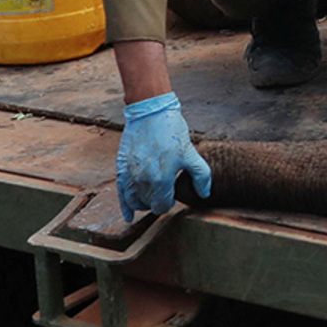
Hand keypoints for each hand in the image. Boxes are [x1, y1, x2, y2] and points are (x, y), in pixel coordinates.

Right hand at [116, 92, 211, 221]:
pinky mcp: (121, 168)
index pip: (162, 206)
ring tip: (152, 195)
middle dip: (157, 201)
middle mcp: (142, 181)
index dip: (169, 202)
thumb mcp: (191, 153)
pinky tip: (129, 216)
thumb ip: (201, 176)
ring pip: (135, 201)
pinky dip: (125, 206)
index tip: (173, 192)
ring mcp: (130, 175)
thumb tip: (205, 194)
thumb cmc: (171, 131)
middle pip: (148, 205)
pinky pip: (121, 193)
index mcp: (160, 180)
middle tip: (165, 189)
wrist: (150, 111)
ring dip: (143, 202)